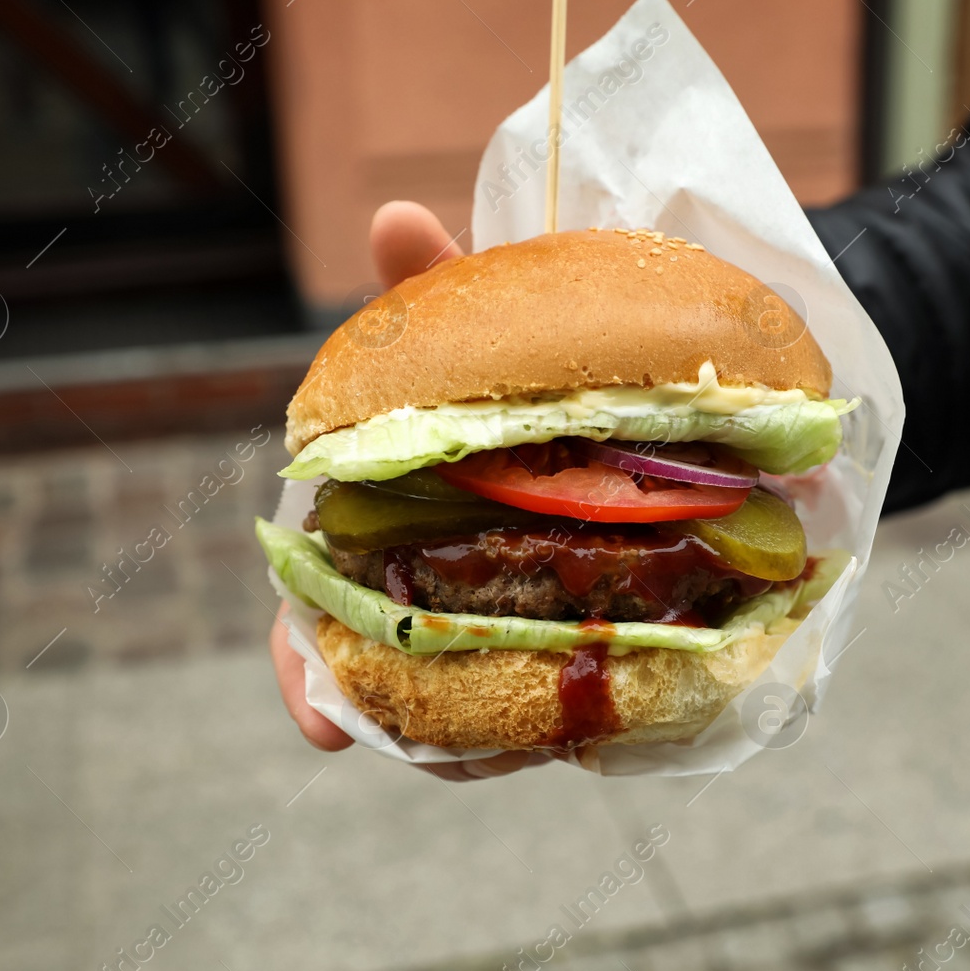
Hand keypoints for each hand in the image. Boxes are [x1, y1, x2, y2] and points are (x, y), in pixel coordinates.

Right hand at [269, 202, 551, 780]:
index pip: (322, 610)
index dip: (306, 669)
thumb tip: (395, 217)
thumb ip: (440, 291)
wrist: (664, 387)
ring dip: (481, 736)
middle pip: (387, 674)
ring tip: (511, 745)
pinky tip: (581, 722)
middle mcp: (434, 585)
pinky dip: (559, 714)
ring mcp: (500, 622)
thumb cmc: (546, 362)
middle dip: (393, 720)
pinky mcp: (576, 643)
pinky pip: (555, 698)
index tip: (315, 725)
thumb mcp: (489, 324)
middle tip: (427, 752)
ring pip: (470, 703)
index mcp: (390, 526)